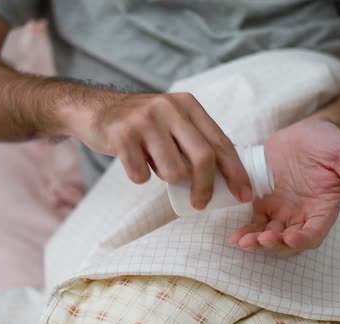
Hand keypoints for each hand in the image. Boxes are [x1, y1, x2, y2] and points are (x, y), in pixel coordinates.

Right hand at [69, 90, 252, 208]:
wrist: (96, 110)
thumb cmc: (142, 123)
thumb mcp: (172, 120)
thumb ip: (195, 140)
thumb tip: (225, 176)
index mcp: (188, 105)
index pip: (221, 142)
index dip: (236, 172)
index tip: (244, 195)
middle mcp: (170, 108)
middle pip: (203, 158)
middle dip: (205, 187)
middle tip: (200, 203)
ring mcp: (145, 120)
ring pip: (173, 171)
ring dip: (166, 178)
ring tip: (154, 164)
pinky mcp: (123, 134)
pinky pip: (141, 175)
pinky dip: (139, 176)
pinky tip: (133, 161)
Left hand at [230, 120, 339, 254]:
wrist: (307, 129)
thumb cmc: (330, 142)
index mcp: (323, 209)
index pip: (314, 233)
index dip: (302, 239)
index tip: (290, 237)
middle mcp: (302, 214)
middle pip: (288, 239)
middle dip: (274, 243)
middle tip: (260, 240)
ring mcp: (282, 209)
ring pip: (268, 233)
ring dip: (256, 241)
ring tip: (242, 241)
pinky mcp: (264, 200)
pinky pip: (254, 220)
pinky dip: (246, 229)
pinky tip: (235, 235)